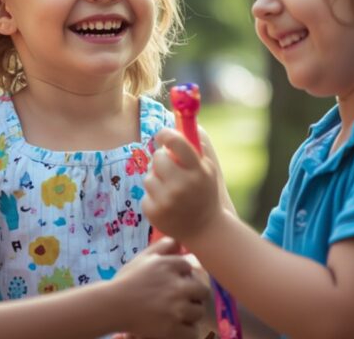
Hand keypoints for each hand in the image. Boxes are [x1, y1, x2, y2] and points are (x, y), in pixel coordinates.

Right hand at [111, 237, 209, 337]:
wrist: (111, 306)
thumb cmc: (126, 281)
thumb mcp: (143, 257)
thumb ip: (162, 246)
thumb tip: (180, 241)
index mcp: (169, 266)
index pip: (191, 268)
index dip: (184, 275)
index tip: (175, 281)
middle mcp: (176, 286)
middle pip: (202, 290)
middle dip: (194, 294)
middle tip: (182, 299)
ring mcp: (176, 309)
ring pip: (199, 312)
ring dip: (191, 313)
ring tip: (178, 314)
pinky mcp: (172, 329)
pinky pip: (192, 332)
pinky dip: (187, 331)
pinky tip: (178, 327)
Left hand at [143, 128, 222, 244]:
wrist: (204, 229)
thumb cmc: (204, 194)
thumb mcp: (208, 170)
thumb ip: (196, 148)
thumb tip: (181, 123)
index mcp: (197, 171)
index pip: (175, 142)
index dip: (165, 134)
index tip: (162, 136)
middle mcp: (182, 185)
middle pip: (158, 157)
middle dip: (161, 160)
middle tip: (169, 169)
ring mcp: (167, 200)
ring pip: (148, 176)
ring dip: (156, 180)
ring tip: (170, 190)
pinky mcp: (154, 212)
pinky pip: (145, 193)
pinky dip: (153, 197)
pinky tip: (165, 204)